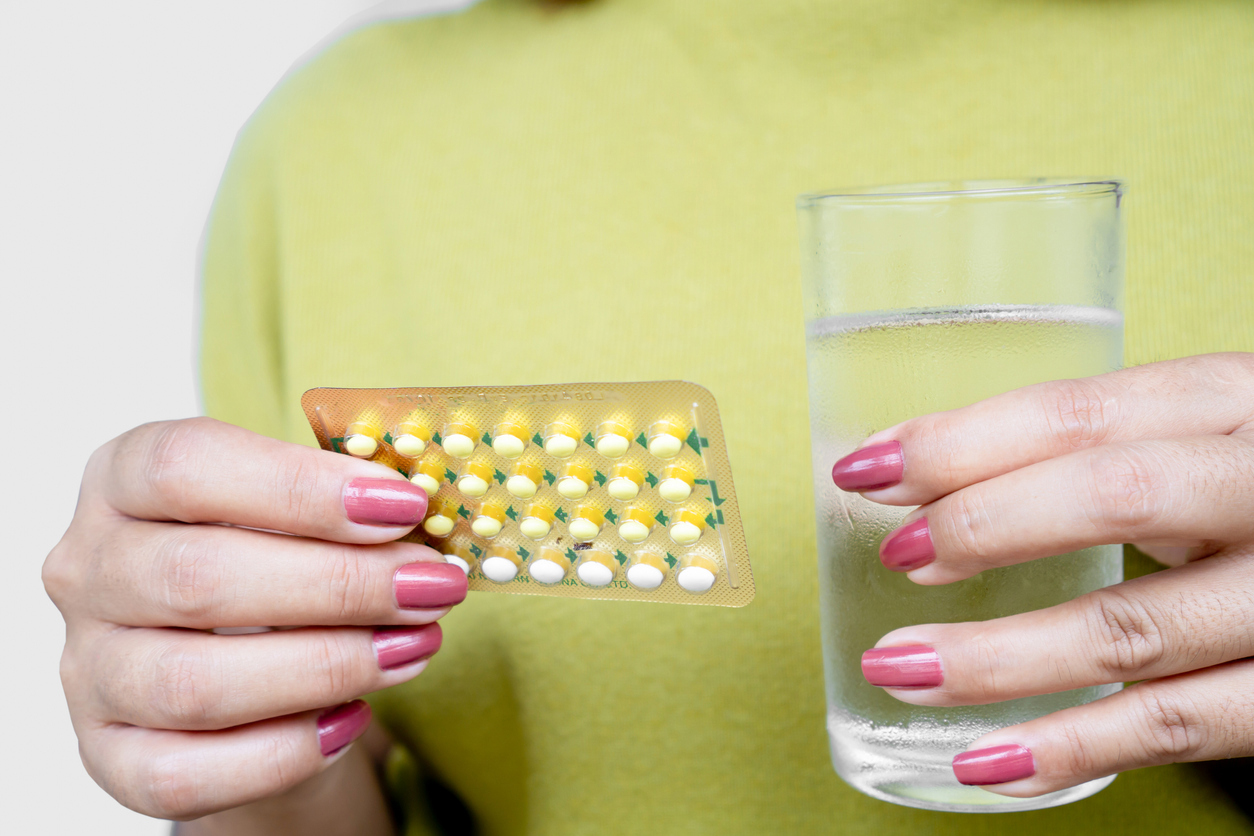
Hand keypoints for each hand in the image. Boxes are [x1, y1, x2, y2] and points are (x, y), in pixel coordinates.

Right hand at [42, 418, 465, 820]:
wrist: (241, 658)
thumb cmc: (274, 558)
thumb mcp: (297, 507)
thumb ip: (345, 505)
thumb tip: (425, 525)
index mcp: (122, 479)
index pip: (184, 467)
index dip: (301, 486)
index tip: (402, 505)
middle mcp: (86, 571)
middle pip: (198, 577)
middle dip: (340, 584)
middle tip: (432, 585)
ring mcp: (88, 669)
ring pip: (194, 683)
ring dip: (326, 667)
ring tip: (414, 646)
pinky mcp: (110, 757)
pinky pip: (187, 774)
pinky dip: (284, 750)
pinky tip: (351, 719)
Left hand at [833, 353, 1253, 795]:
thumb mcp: (1202, 440)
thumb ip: (1098, 452)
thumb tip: (928, 478)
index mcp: (1237, 402)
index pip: (1083, 413)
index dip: (963, 443)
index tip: (868, 471)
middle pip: (1115, 498)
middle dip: (984, 526)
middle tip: (898, 557)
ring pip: (1133, 629)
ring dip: (998, 659)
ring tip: (900, 668)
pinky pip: (1179, 728)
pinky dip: (1072, 749)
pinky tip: (986, 761)